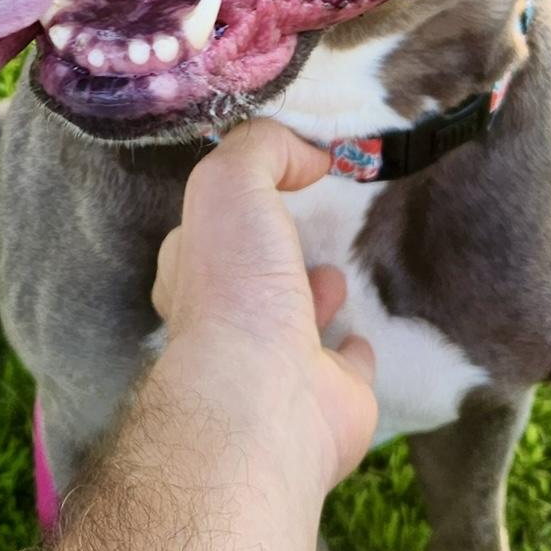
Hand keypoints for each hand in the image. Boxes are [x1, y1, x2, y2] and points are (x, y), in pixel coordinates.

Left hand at [150, 118, 378, 499]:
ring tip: (331, 273)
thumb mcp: (231, 184)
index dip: (228, 208)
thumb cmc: (237, 287)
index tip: (264, 183)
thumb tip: (307, 152)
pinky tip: (358, 340)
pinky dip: (352, 354)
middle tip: (301, 229)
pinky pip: (343, 370)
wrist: (266, 400)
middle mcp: (226, 321)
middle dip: (272, 254)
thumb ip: (261, 150)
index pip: (203, 233)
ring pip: (294, 322)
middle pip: (248, 278)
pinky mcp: (327, 400)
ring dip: (311, 297)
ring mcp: (276, 364)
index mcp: (192, 273)